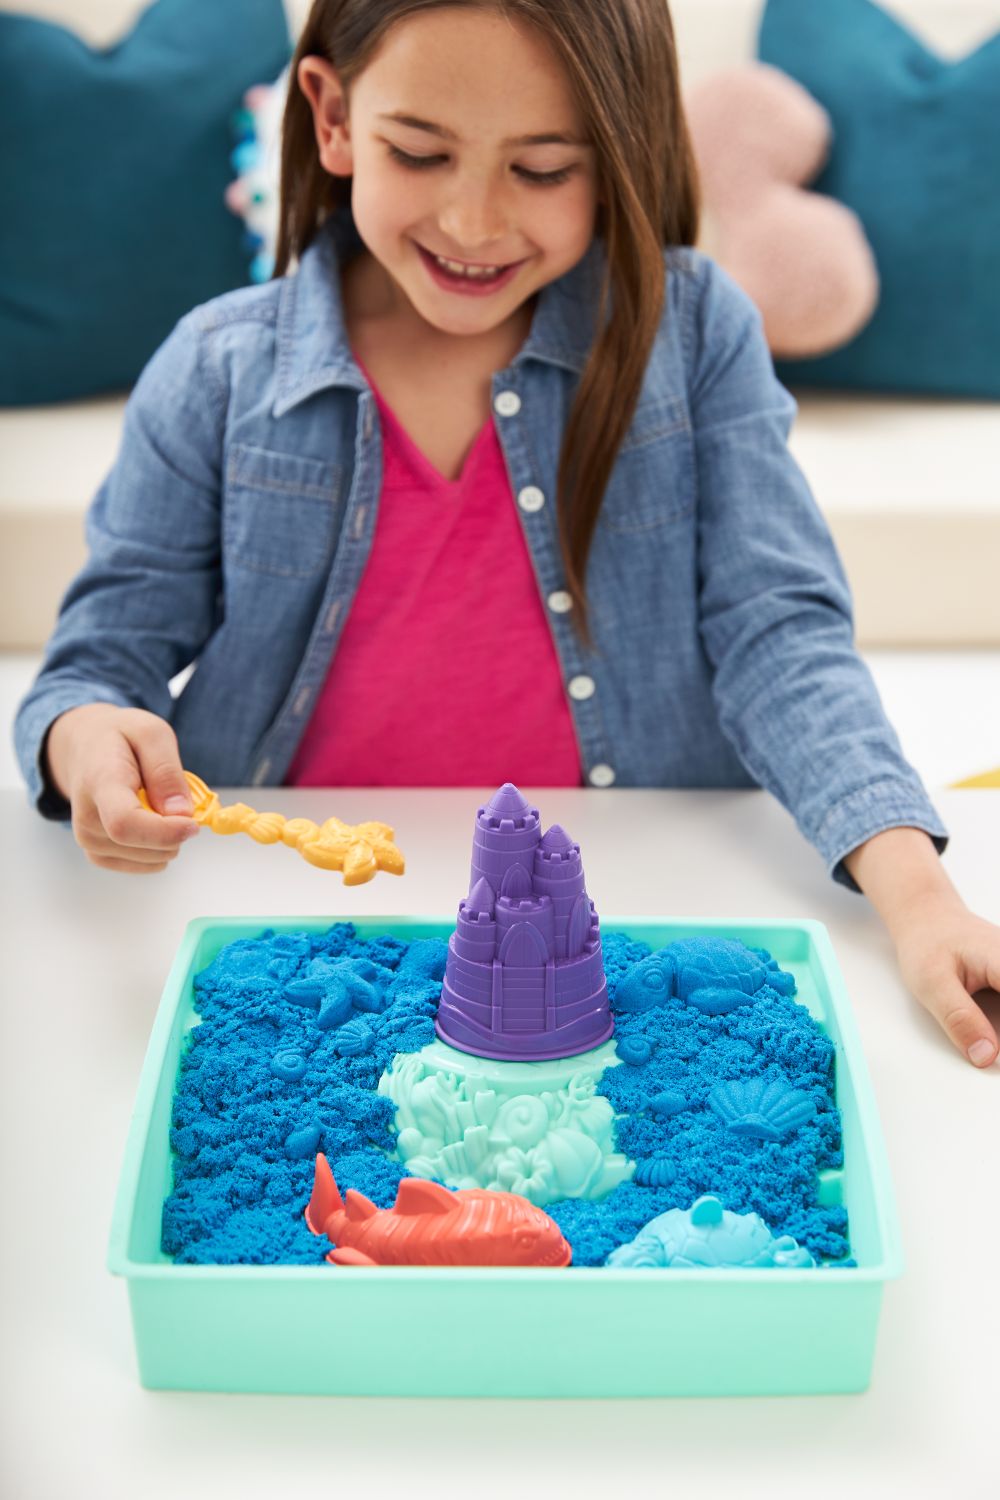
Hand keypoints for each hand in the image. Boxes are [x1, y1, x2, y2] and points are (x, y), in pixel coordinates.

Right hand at [44, 703, 199, 873]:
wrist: (85, 749)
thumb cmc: (120, 739)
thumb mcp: (151, 733)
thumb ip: (166, 771)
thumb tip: (181, 813)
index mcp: (99, 783)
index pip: (125, 823)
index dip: (165, 831)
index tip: (194, 824)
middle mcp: (87, 818)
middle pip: (144, 847)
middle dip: (176, 829)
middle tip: (173, 796)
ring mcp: (89, 841)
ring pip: (153, 858)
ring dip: (169, 836)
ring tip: (154, 802)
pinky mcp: (98, 855)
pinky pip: (148, 864)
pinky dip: (160, 846)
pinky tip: (149, 819)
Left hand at [845, 827, 997, 1067]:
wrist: (926, 917)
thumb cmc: (927, 942)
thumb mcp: (932, 983)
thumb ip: (960, 1019)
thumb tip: (985, 1056)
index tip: (998, 1053)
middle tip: (988, 1052)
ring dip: (999, 1027)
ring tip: (975, 1026)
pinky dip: (998, 1021)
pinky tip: (988, 1027)